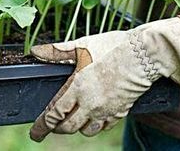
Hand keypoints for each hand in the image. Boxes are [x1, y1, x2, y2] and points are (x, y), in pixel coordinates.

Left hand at [29, 16, 179, 141]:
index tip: (35, 134)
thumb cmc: (112, 47)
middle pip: (69, 127)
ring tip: (72, 120)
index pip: (55, 113)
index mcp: (78, 87)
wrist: (144, 55)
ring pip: (87, 130)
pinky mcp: (121, 111)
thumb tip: (35, 51)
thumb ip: (57, 51)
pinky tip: (93, 116)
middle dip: (57, 129)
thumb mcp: (81, 46)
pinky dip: (95, 125)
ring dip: (77, 127)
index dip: (42, 125)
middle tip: (50, 127)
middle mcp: (91, 103)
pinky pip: (104, 126)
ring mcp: (107, 110)